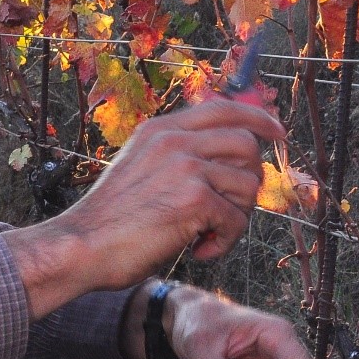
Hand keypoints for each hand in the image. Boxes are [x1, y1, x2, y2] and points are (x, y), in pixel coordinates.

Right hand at [2, 98, 283, 316]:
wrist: (81, 245)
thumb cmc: (110, 219)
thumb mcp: (140, 168)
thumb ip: (175, 157)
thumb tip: (226, 162)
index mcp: (161, 129)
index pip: (223, 108)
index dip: (258, 119)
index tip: (278, 134)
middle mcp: (174, 139)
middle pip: (247, 146)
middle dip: (249, 183)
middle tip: (229, 212)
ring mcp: (185, 166)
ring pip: (248, 185)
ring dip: (236, 217)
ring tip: (207, 234)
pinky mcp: (194, 198)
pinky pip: (236, 220)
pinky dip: (224, 242)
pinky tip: (199, 250)